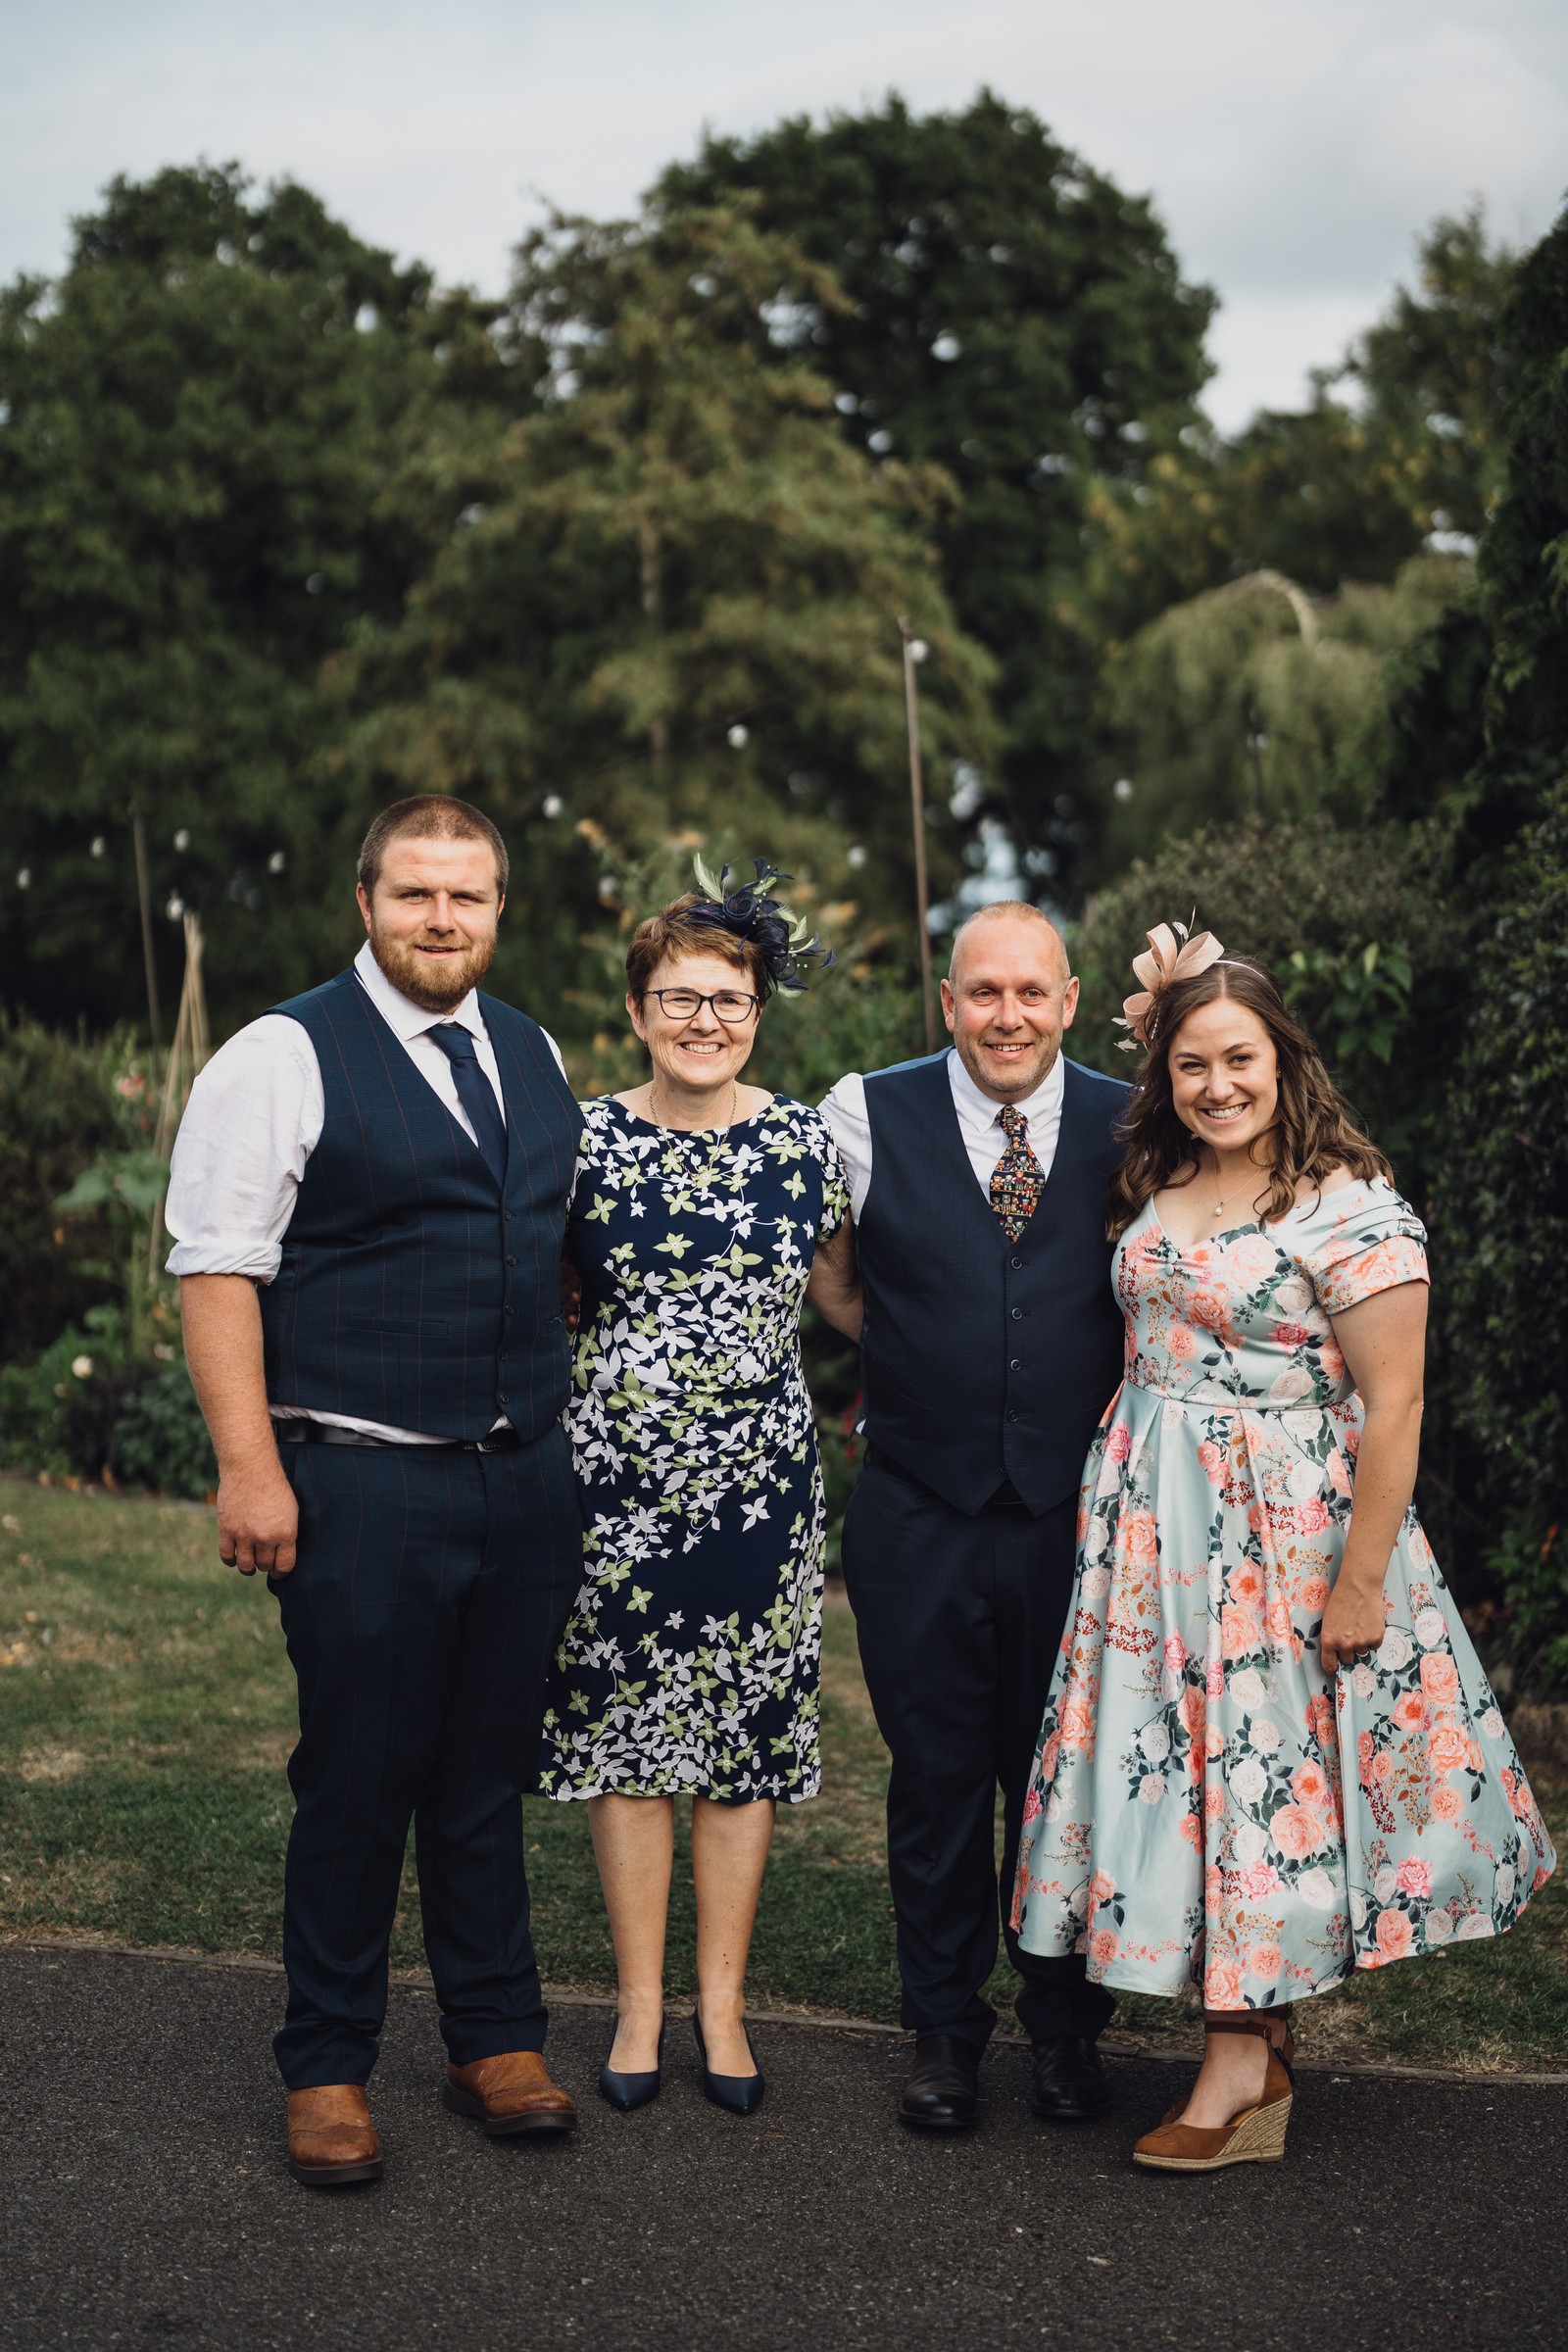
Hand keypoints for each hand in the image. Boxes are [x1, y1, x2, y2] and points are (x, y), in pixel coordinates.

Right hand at [216, 1459, 298, 1577]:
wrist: (251, 1468)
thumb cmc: (275, 1486)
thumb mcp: (292, 1510)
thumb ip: (287, 1533)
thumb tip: (283, 1553)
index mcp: (285, 1533)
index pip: (284, 1566)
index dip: (281, 1572)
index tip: (278, 1571)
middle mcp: (264, 1537)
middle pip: (264, 1565)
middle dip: (265, 1565)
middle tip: (264, 1560)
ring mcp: (244, 1535)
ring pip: (245, 1566)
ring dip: (248, 1567)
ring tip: (250, 1563)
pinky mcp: (226, 1530)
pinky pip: (226, 1556)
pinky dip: (231, 1560)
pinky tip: (235, 1556)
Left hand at [1319, 1578, 1385, 1674]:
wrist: (1358, 1587)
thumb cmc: (1341, 1599)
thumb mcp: (1329, 1621)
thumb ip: (1333, 1638)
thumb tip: (1337, 1651)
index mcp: (1329, 1641)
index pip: (1329, 1665)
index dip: (1332, 1667)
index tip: (1334, 1668)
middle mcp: (1345, 1645)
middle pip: (1347, 1660)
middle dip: (1348, 1652)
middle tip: (1350, 1638)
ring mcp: (1362, 1643)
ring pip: (1362, 1652)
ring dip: (1361, 1643)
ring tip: (1360, 1625)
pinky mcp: (1376, 1638)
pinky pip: (1374, 1646)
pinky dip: (1373, 1638)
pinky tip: (1369, 1624)